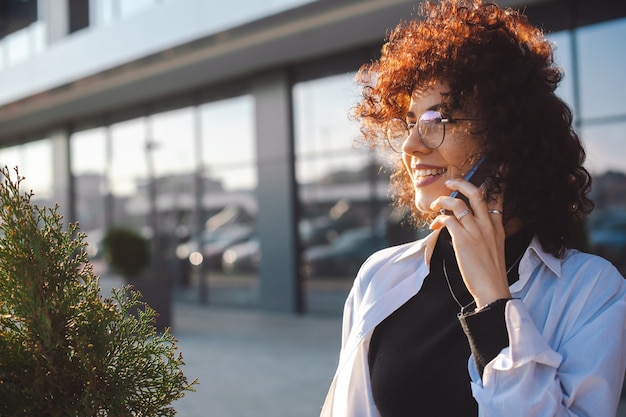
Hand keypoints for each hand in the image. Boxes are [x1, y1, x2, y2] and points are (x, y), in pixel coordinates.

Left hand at [429, 178, 510, 308]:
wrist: (492, 289)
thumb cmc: (490, 272)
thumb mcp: (495, 247)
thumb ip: (486, 232)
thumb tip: (467, 223)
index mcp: (497, 226)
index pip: (496, 197)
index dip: (494, 181)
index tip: (491, 171)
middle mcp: (488, 224)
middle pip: (475, 193)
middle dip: (460, 182)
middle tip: (450, 182)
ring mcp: (475, 231)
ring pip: (457, 203)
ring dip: (442, 202)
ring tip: (434, 207)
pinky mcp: (463, 239)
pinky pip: (447, 219)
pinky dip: (438, 219)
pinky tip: (435, 225)